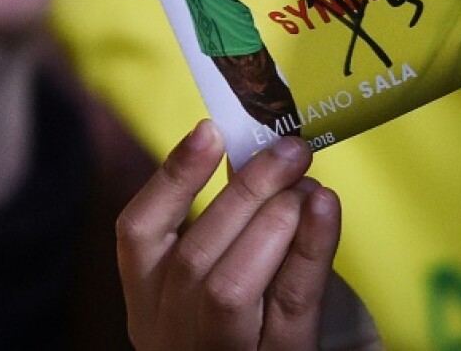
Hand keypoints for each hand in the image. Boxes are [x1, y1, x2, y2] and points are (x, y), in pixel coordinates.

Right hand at [117, 120, 341, 349]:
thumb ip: (236, 229)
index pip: (135, 235)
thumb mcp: (235, 280)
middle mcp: (170, 340)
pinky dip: (309, 248)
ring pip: (227, 286)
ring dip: (269, 221)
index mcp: (149, 309)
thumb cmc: (271, 330)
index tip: (210, 130)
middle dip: (242, 191)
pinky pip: (291, 306)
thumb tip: (256, 155)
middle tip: (288, 149)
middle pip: (190, 256)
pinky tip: (325, 207)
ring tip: (304, 182)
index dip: (169, 178)